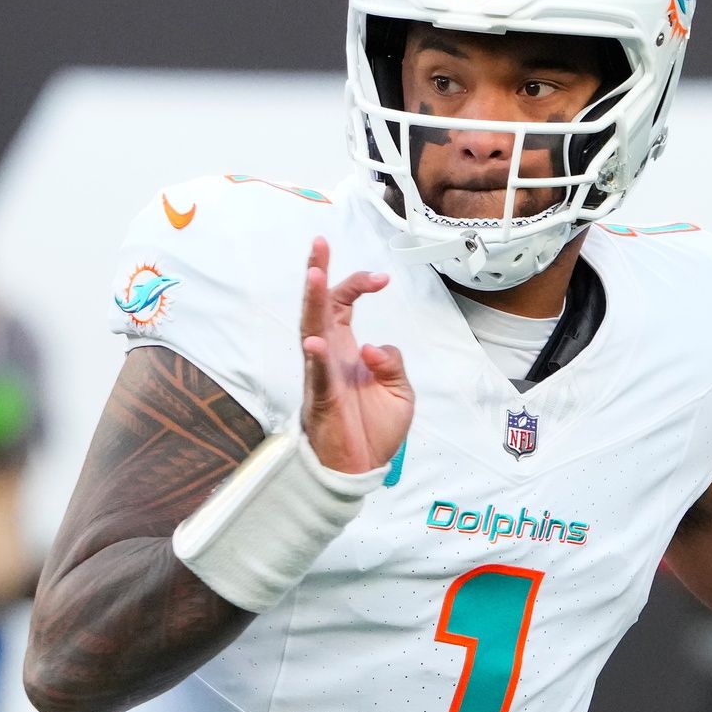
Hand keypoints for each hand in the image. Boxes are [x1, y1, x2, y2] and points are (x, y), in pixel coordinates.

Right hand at [300, 237, 413, 473]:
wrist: (360, 469)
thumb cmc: (374, 430)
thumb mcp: (400, 391)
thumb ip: (392, 363)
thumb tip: (375, 347)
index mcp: (346, 349)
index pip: (344, 304)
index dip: (359, 284)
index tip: (382, 278)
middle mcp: (329, 355)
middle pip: (319, 307)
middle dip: (318, 273)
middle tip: (319, 242)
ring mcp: (321, 375)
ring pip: (311, 331)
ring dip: (312, 304)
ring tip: (315, 275)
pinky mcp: (322, 399)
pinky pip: (317, 376)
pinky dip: (316, 359)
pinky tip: (314, 341)